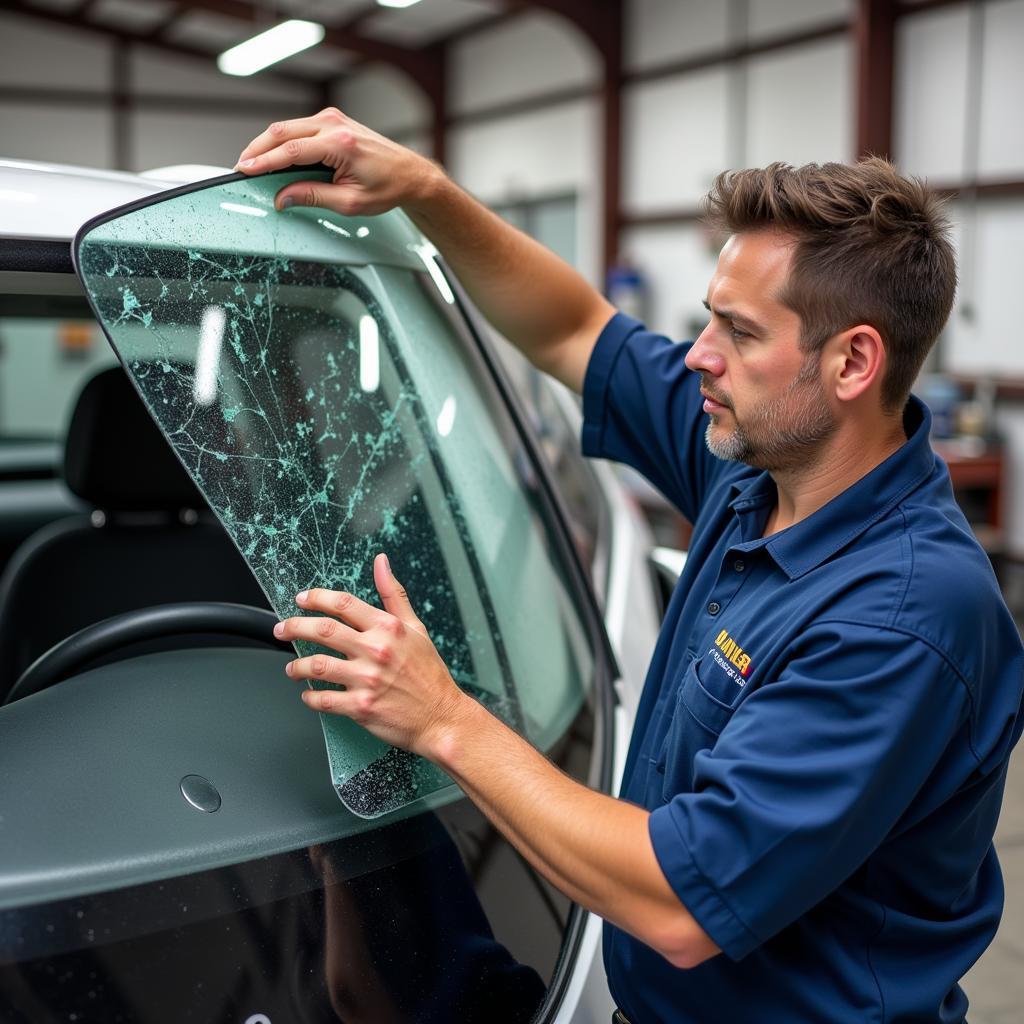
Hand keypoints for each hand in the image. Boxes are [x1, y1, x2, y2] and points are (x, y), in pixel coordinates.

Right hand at [234, 107, 441, 216]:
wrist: (410, 174)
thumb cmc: (387, 188)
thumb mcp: (350, 202)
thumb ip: (313, 197)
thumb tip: (283, 197)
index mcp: (341, 144)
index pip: (290, 152)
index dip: (264, 162)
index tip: (245, 171)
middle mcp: (335, 125)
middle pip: (282, 132)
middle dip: (257, 150)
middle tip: (242, 168)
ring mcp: (333, 119)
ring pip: (287, 127)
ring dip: (267, 144)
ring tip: (253, 163)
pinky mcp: (333, 120)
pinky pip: (298, 128)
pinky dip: (282, 140)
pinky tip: (273, 155)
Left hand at [274, 553, 469, 758]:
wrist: (442, 717)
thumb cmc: (430, 674)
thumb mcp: (416, 628)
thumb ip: (394, 594)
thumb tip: (381, 562)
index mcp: (388, 628)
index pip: (343, 604)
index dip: (316, 598)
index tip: (302, 600)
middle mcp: (376, 650)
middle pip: (323, 630)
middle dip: (294, 627)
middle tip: (282, 629)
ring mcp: (367, 680)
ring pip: (317, 666)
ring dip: (297, 666)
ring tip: (292, 667)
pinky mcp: (361, 707)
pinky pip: (324, 700)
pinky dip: (310, 697)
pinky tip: (308, 694)